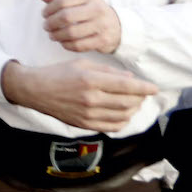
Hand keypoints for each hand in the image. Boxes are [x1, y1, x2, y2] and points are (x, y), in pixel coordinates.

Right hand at [0, 58, 157, 133]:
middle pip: (127, 102)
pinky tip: (123, 114)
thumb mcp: (82, 64)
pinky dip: (123, 121)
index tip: (154, 87)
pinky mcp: (85, 125)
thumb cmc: (59, 73)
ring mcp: (88, 114)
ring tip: (134, 102)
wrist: (36, 90)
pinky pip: (112, 127)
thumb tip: (130, 77)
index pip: (126, 85)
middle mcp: (91, 99)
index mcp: (90, 80)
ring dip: (133, 109)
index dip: (143, 87)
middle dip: (140, 98)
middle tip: (143, 93)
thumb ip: (107, 71)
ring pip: (122, 116)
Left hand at [40, 0, 122, 53]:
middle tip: (46, 26)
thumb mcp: (78, 0)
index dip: (49, 9)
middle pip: (66, 17)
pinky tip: (62, 42)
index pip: (62, 1)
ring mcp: (102, 25)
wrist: (117, 26)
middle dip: (51, 23)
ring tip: (52, 35)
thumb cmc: (91, 10)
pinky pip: (79, 45)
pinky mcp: (103, 40)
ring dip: (57, 35)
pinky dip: (67, 45)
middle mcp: (97, 8)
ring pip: (71, 32)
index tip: (44, 14)